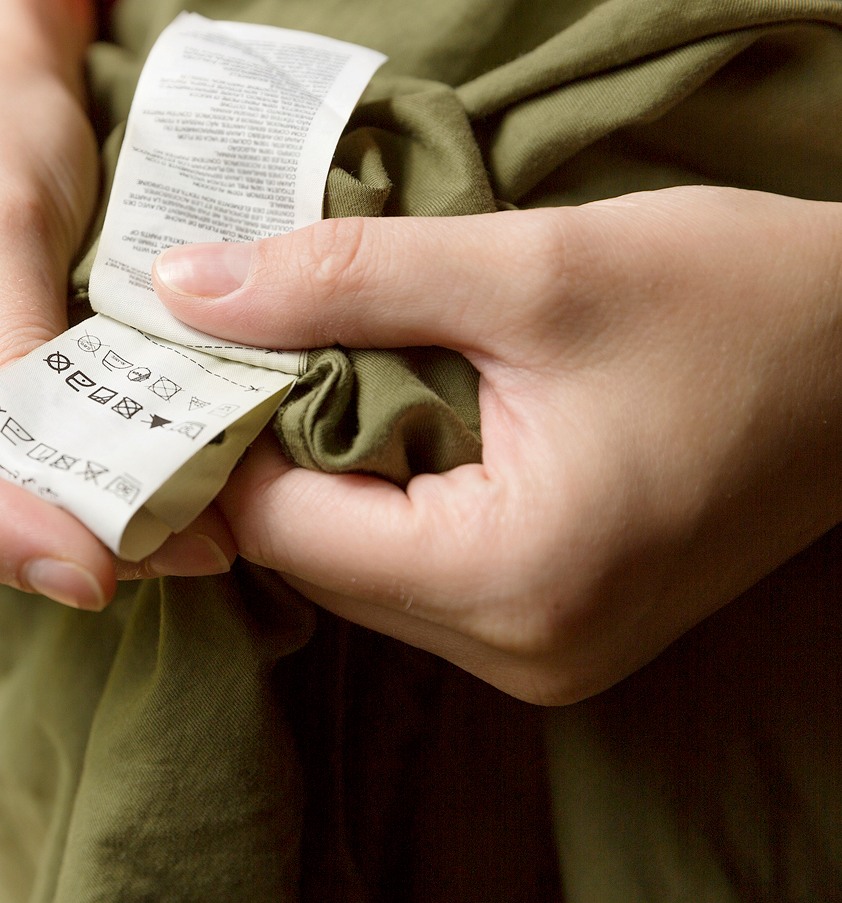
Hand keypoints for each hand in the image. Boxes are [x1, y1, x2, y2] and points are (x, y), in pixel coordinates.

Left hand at [153, 186, 841, 702]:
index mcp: (510, 578)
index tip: (204, 334)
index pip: (281, 525)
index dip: (225, 428)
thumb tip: (184, 287)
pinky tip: (397, 404)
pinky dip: (385, 487)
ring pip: (357, 562)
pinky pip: (415, 565)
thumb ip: (343, 279)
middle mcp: (518, 648)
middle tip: (254, 331)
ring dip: (328, 465)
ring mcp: (540, 652)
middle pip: (311, 554)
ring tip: (332, 356)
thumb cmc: (736, 301)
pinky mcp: (556, 625)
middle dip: (270, 446)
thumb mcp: (531, 268)